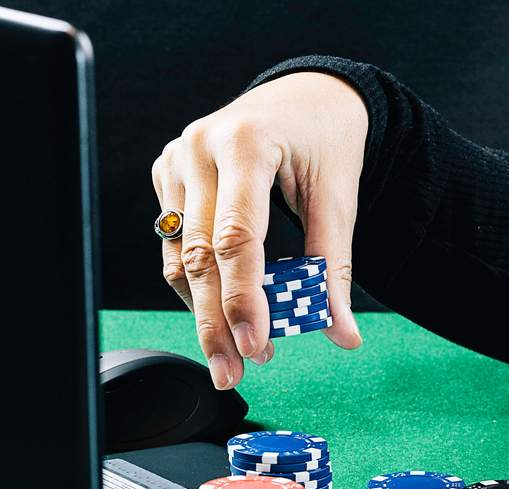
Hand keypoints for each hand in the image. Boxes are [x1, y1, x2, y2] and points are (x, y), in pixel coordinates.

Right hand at [151, 71, 366, 388]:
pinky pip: (174, 244)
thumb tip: (342, 334)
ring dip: (205, 312)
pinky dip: (197, 284)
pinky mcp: (166, 174)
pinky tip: (223, 309)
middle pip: (199, 256)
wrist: (305, 95)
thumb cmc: (325, 140)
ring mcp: (175, 159)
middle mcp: (199, 148)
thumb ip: (333, 267)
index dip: (243, 299)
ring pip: (179, 257)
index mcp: (246, 142)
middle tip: (235, 372)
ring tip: (239, 351)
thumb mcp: (340, 197)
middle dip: (217, 323)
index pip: (237, 237)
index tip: (256, 347)